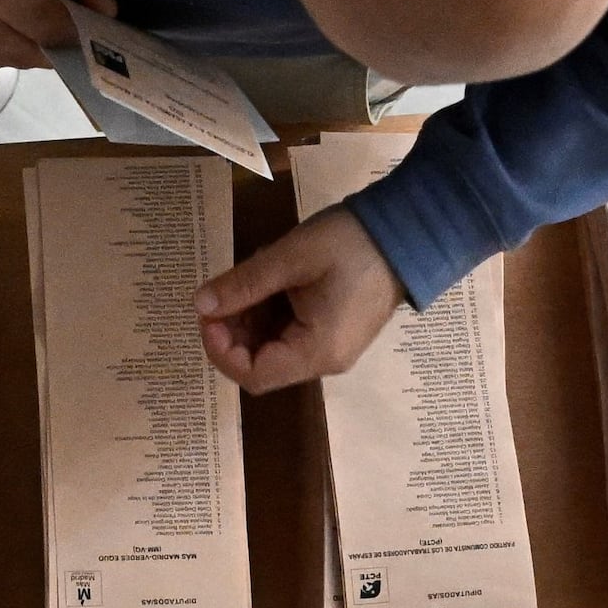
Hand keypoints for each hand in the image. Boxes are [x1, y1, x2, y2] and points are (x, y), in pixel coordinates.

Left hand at [198, 206, 403, 392]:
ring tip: (246, 281)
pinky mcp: (332, 332)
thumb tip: (200, 304)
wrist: (407, 231)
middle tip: (222, 293)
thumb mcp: (291, 258)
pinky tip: (267, 284)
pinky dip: (269, 315)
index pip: (254, 376)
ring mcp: (331, 348)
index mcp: (317, 351)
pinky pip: (290, 335)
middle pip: (262, 365)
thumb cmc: (350, 244)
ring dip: (249, 321)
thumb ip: (244, 284)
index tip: (209, 314)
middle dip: (233, 333)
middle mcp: (324, 360)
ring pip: (273, 349)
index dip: (221, 351)